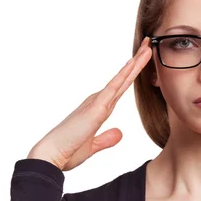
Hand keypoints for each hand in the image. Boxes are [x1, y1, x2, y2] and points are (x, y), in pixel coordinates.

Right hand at [28, 36, 152, 170]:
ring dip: (134, 63)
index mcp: (98, 109)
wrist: (51, 155)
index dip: (132, 74)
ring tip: (147, 47)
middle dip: (137, 62)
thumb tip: (120, 133)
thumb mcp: (92, 146)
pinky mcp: (96, 108)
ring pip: (121, 79)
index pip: (120, 88)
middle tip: (149, 45)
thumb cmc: (67, 151)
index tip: (143, 61)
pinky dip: (123, 76)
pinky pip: (113, 88)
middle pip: (123, 79)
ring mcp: (96, 102)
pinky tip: (132, 65)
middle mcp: (97, 101)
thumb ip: (106, 139)